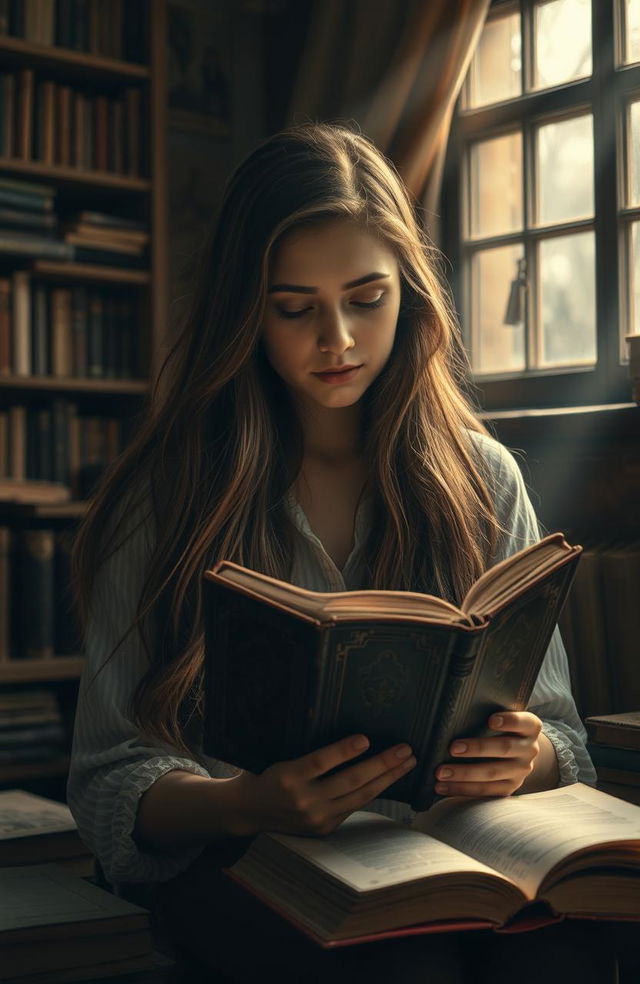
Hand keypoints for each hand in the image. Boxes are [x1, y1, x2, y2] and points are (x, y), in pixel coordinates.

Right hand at [232, 735, 416, 836]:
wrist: (250, 810)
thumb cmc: (266, 773)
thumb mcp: (279, 757)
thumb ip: (307, 750)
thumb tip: (347, 734)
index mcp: (287, 776)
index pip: (321, 762)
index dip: (343, 751)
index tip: (365, 738)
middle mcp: (303, 799)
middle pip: (349, 780)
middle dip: (381, 764)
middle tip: (405, 749)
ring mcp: (316, 817)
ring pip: (359, 795)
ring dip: (387, 778)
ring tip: (407, 762)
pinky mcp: (324, 828)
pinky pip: (354, 805)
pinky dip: (374, 790)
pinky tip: (389, 778)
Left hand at [434, 711, 541, 797]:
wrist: (520, 752)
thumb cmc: (503, 728)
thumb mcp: (504, 717)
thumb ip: (488, 714)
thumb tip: (456, 712)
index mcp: (530, 727)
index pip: (523, 722)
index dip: (509, 721)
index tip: (491, 720)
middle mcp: (529, 749)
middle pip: (504, 748)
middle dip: (477, 748)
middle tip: (452, 748)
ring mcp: (521, 771)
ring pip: (492, 773)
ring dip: (464, 774)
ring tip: (441, 772)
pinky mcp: (509, 788)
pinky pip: (485, 791)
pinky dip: (462, 789)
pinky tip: (444, 786)